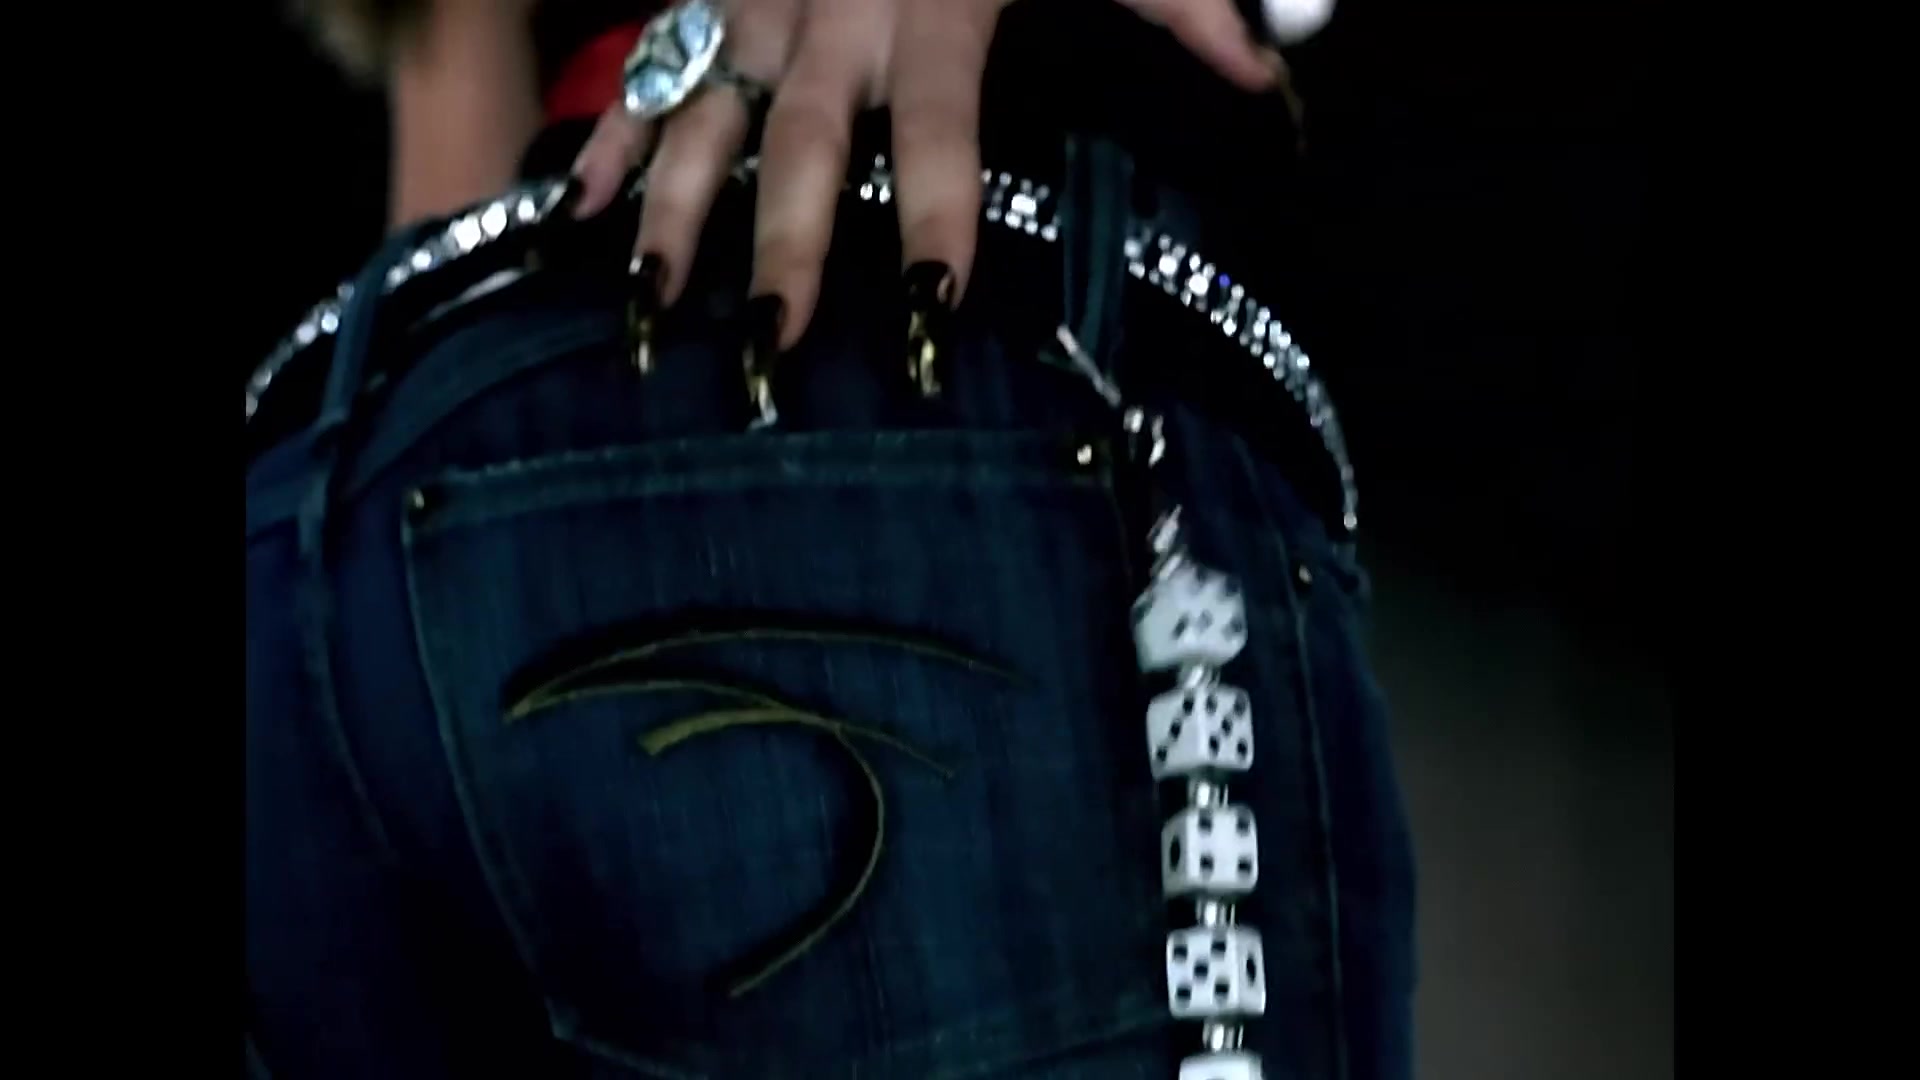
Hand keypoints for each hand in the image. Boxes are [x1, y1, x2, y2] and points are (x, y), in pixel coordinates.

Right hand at [571, 0, 1305, 362]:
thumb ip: (1180, 1)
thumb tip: (1262, 84)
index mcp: (935, 8)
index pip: (939, 134)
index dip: (937, 217)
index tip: (936, 310)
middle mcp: (834, 16)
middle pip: (809, 149)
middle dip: (788, 249)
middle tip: (771, 350)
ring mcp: (758, 4)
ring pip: (705, 117)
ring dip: (675, 214)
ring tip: (654, 309)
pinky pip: (646, 66)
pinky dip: (609, 136)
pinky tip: (577, 214)